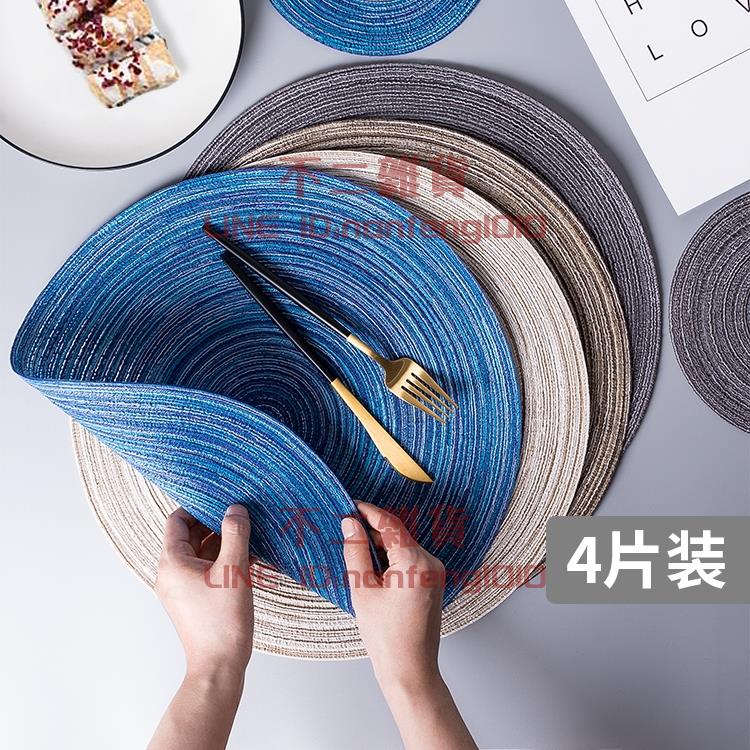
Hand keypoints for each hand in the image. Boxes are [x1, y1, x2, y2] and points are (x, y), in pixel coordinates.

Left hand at [155, 505, 253, 677]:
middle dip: (215, 523)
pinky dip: (224, 560)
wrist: (219, 666)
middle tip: (240, 515)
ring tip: (249, 535)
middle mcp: (172, 573)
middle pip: (190, 535)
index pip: (177, 521)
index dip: (198, 507)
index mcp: (173, 563)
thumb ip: (235, 535)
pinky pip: (207, 569)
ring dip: (223, 542)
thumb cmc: (222, 622)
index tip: (221, 501)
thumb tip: (236, 509)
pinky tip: (249, 557)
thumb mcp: (233, 570)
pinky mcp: (195, 598)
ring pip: (202, 552)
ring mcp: (183, 587)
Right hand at [341, 502, 476, 749]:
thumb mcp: (362, 589)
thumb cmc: (385, 636)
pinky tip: (374, 569)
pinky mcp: (434, 581)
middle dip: (373, 531)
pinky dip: (393, 559)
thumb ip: (355, 552)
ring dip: (382, 546)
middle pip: (398, 535)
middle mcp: (431, 562)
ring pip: (404, 546)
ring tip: (357, 554)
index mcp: (415, 561)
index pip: (390, 524)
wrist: (410, 670)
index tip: (351, 504)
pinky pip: (411, 559)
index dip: (369, 511)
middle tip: (347, 530)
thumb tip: (350, 524)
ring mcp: (436, 572)